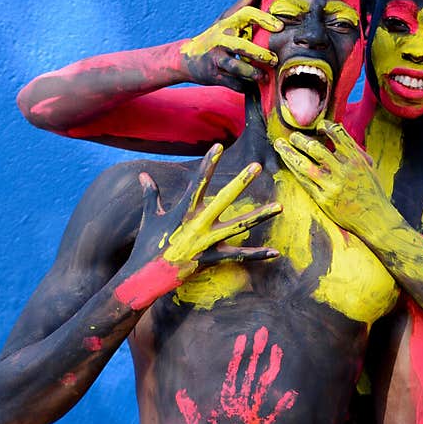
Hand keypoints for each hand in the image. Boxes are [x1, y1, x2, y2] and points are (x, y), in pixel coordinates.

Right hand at [115, 144, 281, 308]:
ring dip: (260, 216)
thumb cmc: (147, 245)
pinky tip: (276, 252)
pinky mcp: (212, 259)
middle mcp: (198, 224)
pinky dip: (257, 255)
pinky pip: (239, 256)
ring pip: (239, 226)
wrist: (145, 278)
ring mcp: (207, 242)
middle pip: (224, 199)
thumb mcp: (149, 217)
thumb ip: (150, 195)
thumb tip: (143, 175)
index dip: (208, 163)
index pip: (199, 181)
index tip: (219, 145)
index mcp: (184, 211)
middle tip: (256, 166)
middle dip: (241, 182)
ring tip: (279, 207)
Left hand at [175, 326, 297, 423]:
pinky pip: (273, 414)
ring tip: (278, 349)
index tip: (242, 337)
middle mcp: (241, 400)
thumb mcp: (196, 423)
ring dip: (272, 367)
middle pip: (251, 371)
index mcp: (227, 398)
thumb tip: (179, 394)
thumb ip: (189, 409)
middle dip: (257, 351)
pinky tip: (291, 393)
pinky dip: (283, 405)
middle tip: (263, 331)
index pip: (233, 371)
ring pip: (264, 385)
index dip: (238, 354)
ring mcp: (252, 411)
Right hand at [179, 0, 282, 91]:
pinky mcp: (213, 75)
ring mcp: (215, 58)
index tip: (280, 27)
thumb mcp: (225, 21)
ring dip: (252, 73)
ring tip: (264, 77)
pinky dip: (243, 86)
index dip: (264, 19)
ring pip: (235, 67)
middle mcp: (219, 39)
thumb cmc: (214, 37)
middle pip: (241, 46)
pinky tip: (251, 86)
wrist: (187, 58)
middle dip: (259, 54)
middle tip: (274, 60)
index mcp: (226, 23)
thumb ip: (242, 7)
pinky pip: (232, 83)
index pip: (246, 14)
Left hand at [273, 120, 392, 235]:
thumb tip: (336, 130)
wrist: (375, 219)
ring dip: (289, 153)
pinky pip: (303, 181)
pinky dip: (294, 170)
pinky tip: (288, 163)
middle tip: (293, 135)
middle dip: (300, 139)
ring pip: (303, 165)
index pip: (337, 134)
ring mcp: (331, 186)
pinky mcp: (322, 199)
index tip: (318, 126)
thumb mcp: (367, 166)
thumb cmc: (371, 191)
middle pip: (315, 148)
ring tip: (280, 145)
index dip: (325, 126)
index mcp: (355, 159)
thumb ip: (353, 150)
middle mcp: (342, 171)